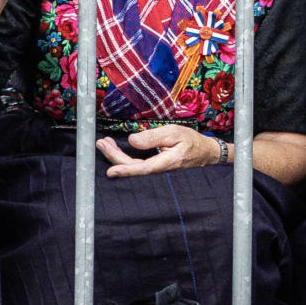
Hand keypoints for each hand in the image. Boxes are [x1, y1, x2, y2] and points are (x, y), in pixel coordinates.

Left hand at [98, 125, 223, 177]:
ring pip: (132, 165)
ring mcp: (156, 168)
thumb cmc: (191, 140)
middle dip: (114, 156)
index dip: (127, 170)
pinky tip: (115, 147)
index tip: (111, 172)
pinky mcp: (153, 165)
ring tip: (104, 143)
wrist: (204, 152)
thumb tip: (132, 140)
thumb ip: (153, 137)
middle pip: (132, 166)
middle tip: (100, 143)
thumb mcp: (174, 133)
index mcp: (167, 162)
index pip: (144, 168)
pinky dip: (124, 154)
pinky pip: (135, 163)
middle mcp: (159, 168)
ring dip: (116, 154)